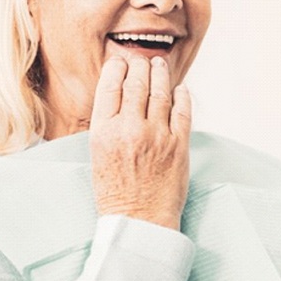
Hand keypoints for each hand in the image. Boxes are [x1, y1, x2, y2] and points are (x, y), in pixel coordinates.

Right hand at [89, 55, 191, 229]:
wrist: (138, 221)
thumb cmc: (115, 192)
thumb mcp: (97, 155)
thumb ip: (107, 124)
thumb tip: (120, 94)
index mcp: (103, 132)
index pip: (110, 86)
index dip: (117, 68)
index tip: (121, 61)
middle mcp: (129, 129)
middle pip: (137, 83)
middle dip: (139, 65)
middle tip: (142, 60)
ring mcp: (156, 136)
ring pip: (160, 92)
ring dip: (161, 74)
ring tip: (160, 65)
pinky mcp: (178, 145)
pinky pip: (182, 110)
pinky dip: (182, 95)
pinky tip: (180, 88)